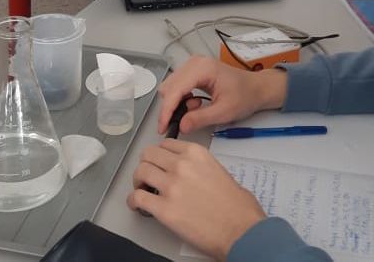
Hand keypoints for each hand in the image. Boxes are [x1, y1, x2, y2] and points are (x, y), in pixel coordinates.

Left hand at [128, 140, 264, 259]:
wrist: (240, 229)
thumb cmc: (236, 205)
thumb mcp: (218, 170)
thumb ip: (199, 166)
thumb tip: (189, 173)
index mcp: (195, 153)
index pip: (166, 144)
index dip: (160, 155)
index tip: (159, 163)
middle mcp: (181, 165)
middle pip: (148, 154)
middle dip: (146, 164)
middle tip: (148, 176)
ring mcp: (171, 186)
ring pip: (140, 172)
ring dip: (138, 181)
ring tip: (142, 189)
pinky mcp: (164, 210)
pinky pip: (137, 198)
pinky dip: (133, 201)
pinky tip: (137, 205)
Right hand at [157, 55, 286, 134]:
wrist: (256, 88)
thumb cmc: (244, 96)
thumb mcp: (224, 112)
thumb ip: (200, 119)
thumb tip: (180, 126)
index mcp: (202, 68)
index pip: (175, 90)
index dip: (167, 110)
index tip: (163, 128)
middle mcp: (194, 62)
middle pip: (169, 87)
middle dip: (171, 107)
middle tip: (183, 121)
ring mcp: (193, 64)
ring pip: (171, 86)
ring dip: (177, 103)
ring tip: (195, 110)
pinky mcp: (193, 70)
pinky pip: (177, 85)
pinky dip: (181, 98)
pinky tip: (195, 104)